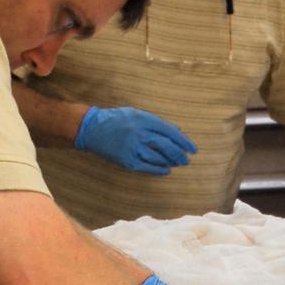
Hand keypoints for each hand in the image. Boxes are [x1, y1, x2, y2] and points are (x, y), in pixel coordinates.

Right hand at [74, 106, 196, 173]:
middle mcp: (139, 134)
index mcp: (144, 120)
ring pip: (158, 158)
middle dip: (180, 154)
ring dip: (171, 162)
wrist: (91, 129)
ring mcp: (132, 148)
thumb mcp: (137, 114)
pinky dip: (158, 170)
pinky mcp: (126, 161)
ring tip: (178, 164)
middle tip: (187, 159)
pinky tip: (166, 170)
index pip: (170, 132)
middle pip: (166, 146)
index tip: (192, 149)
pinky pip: (147, 167)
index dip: (184, 142)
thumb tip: (178, 130)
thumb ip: (157, 122)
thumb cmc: (117, 119)